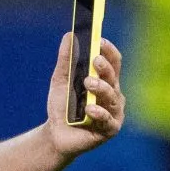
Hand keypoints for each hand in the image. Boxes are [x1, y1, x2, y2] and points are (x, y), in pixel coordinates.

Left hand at [45, 32, 124, 156]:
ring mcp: (114, 112)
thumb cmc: (62, 106)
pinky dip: (99, 112)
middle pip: (114, 77)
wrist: (55, 135)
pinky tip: (89, 109)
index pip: (113, 62)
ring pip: (112, 96)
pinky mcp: (110, 129)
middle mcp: (113, 94)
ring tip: (88, 83)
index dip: (109, 51)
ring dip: (101, 88)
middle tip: (95, 60)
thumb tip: (69, 35)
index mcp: (105, 80)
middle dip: (105, 68)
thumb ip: (66, 60)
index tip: (100, 41)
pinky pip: (108, 119)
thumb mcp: (60, 81)